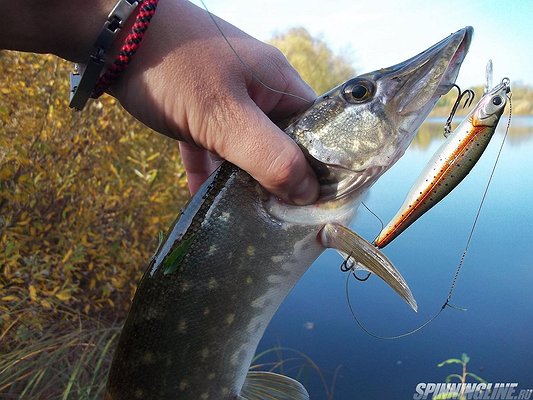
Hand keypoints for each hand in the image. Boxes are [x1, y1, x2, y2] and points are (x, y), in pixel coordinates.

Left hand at [108, 0, 318, 203]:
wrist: (109, 34)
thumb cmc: (174, 69)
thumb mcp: (225, 117)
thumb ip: (270, 156)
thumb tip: (308, 193)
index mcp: (276, 83)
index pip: (314, 129)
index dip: (319, 167)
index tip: (314, 204)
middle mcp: (256, 91)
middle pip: (280, 142)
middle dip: (279, 179)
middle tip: (278, 217)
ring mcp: (224, 99)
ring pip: (244, 147)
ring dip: (243, 179)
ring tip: (247, 216)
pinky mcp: (194, 110)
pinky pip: (209, 147)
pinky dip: (207, 171)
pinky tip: (202, 200)